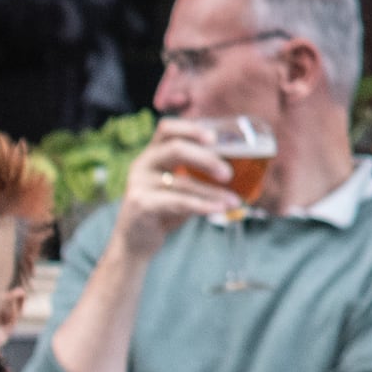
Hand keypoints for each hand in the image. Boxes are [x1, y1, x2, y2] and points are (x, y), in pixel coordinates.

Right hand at [117, 131, 247, 237]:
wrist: (134, 243)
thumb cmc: (162, 211)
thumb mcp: (181, 189)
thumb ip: (198, 176)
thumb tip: (237, 170)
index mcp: (153, 154)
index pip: (167, 129)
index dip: (191, 128)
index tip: (214, 138)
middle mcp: (143, 164)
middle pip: (176, 148)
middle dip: (206, 159)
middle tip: (228, 174)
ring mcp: (138, 183)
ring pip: (182, 181)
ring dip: (212, 191)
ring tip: (234, 200)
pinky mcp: (140, 204)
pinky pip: (177, 201)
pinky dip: (202, 205)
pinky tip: (219, 209)